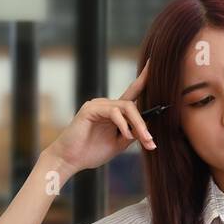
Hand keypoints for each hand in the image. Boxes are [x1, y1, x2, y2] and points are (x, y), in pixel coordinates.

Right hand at [43, 59, 155, 174]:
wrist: (70, 160)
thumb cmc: (91, 152)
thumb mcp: (118, 143)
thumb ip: (132, 134)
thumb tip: (148, 129)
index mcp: (114, 112)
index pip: (132, 92)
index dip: (143, 79)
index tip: (153, 63)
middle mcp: (106, 105)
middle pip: (132, 105)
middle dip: (144, 124)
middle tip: (150, 141)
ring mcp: (97, 105)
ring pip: (126, 107)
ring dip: (137, 124)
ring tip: (142, 139)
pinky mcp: (90, 109)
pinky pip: (113, 112)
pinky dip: (123, 124)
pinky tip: (126, 136)